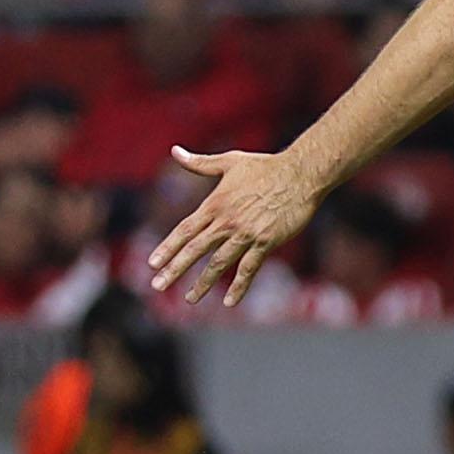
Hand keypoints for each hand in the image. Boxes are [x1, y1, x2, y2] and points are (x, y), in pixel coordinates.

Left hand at [147, 145, 318, 305]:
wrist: (300, 174)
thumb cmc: (266, 166)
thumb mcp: (229, 161)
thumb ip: (200, 163)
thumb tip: (174, 151)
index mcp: (215, 204)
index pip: (185, 230)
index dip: (168, 247)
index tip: (152, 263)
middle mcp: (227, 221)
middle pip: (195, 249)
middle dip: (174, 269)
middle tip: (157, 285)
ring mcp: (246, 233)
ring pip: (219, 263)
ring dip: (203, 282)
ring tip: (190, 299)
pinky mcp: (266, 242)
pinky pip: (249, 268)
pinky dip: (239, 286)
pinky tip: (230, 302)